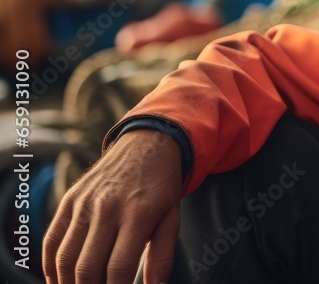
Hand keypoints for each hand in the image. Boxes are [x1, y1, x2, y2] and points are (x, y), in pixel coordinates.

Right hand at [43, 129, 183, 283]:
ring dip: (67, 283)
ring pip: (65, 257)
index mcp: (137, 215)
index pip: (118, 268)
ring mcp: (84, 204)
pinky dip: (50, 266)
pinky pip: (52, 240)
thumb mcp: (172, 217)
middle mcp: (107, 209)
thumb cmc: (162, 187)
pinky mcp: (69, 200)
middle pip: (87, 267)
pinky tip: (58, 280)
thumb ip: (163, 254)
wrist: (147, 144)